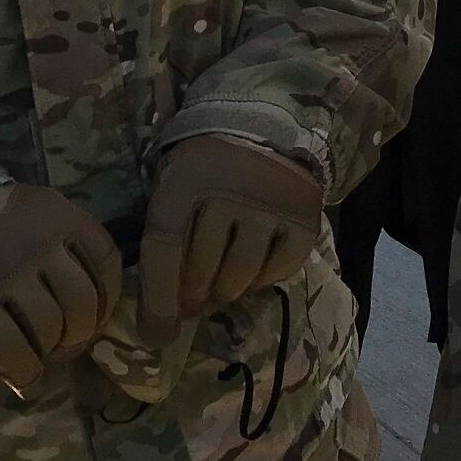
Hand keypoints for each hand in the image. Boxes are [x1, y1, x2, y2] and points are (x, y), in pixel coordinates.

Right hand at [0, 184, 121, 397]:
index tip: (98, 313)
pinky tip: (26, 379)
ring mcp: (7, 278)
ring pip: (49, 329)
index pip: (106, 261)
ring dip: (51, 349)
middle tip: (70, 342)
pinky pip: (12, 351)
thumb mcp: (43, 212)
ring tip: (43, 352)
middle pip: (81, 302)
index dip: (109, 296)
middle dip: (81, 331)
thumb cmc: (0, 223)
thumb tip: (102, 297)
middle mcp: (39, 246)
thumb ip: (73, 241)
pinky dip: (24, 372)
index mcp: (62, 217)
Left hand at [137, 134, 324, 345]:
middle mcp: (230, 190)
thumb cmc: (206, 167)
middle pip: (202, 268)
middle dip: (192, 296)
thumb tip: (157, 319)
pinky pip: (279, 271)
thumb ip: (165, 238)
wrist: (262, 126)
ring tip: (220, 287)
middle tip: (191, 304)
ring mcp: (271, 205)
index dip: (158, 297)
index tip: (158, 333)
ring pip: (239, 276)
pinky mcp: (304, 219)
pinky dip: (263, 280)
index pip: (164, 248)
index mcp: (185, 179)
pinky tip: (253, 269)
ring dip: (225, 291)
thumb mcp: (174, 186)